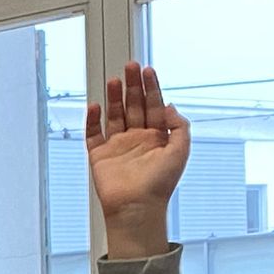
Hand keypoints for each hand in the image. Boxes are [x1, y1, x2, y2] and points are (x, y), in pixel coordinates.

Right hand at [85, 62, 188, 259]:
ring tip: (114, 80)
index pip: (154, 105)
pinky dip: (92, 120)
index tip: (148, 70)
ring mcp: (118, 146)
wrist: (136, 207)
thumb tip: (170, 105)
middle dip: (133, 85)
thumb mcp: (181, 150)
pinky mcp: (100, 156)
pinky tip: (96, 106)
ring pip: (114, 115)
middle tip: (131, 66)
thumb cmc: (160, 185)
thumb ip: (179, 125)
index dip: (151, 87)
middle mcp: (137, 138)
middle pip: (133, 105)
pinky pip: (93, 134)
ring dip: (115, 97)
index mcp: (157, 137)